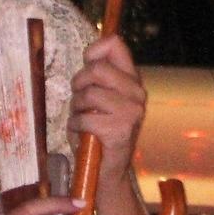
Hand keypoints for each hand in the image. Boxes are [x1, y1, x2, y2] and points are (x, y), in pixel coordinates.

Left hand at [71, 36, 145, 188]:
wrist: (105, 170)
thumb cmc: (97, 131)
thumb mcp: (98, 97)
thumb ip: (97, 75)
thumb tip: (90, 54)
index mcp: (132, 79)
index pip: (115, 44)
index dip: (93, 51)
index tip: (86, 66)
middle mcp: (137, 92)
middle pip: (98, 68)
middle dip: (79, 83)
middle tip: (79, 100)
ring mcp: (132, 111)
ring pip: (90, 93)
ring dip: (76, 107)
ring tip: (81, 118)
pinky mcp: (120, 130)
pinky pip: (86, 118)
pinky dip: (76, 125)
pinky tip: (82, 132)